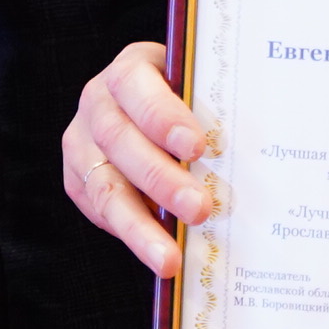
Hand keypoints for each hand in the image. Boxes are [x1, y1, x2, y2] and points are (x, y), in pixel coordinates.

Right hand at [64, 40, 209, 275]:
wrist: (146, 104)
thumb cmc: (185, 98)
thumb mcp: (197, 88)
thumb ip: (212, 108)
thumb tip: (252, 150)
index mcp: (130, 69)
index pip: (136, 86)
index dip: (163, 117)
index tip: (197, 147)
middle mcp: (97, 101)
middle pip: (120, 141)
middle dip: (161, 179)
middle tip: (200, 209)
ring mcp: (81, 141)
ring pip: (104, 187)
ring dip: (139, 226)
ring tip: (168, 259)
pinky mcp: (76, 177)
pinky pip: (98, 211)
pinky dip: (130, 233)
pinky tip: (158, 252)